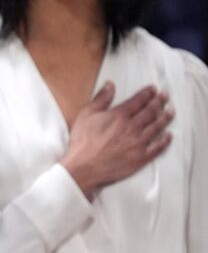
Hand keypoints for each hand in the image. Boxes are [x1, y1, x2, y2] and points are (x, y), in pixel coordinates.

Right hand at [61, 82, 171, 197]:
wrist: (83, 167)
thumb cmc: (83, 142)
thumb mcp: (86, 115)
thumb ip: (100, 99)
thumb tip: (110, 86)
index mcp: (120, 115)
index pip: (138, 100)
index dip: (147, 93)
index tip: (152, 90)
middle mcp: (133, 127)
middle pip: (151, 111)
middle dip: (159, 102)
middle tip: (164, 97)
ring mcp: (139, 143)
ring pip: (157, 127)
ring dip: (165, 118)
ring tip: (170, 112)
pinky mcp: (141, 157)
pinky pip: (158, 147)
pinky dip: (165, 140)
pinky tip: (168, 135)